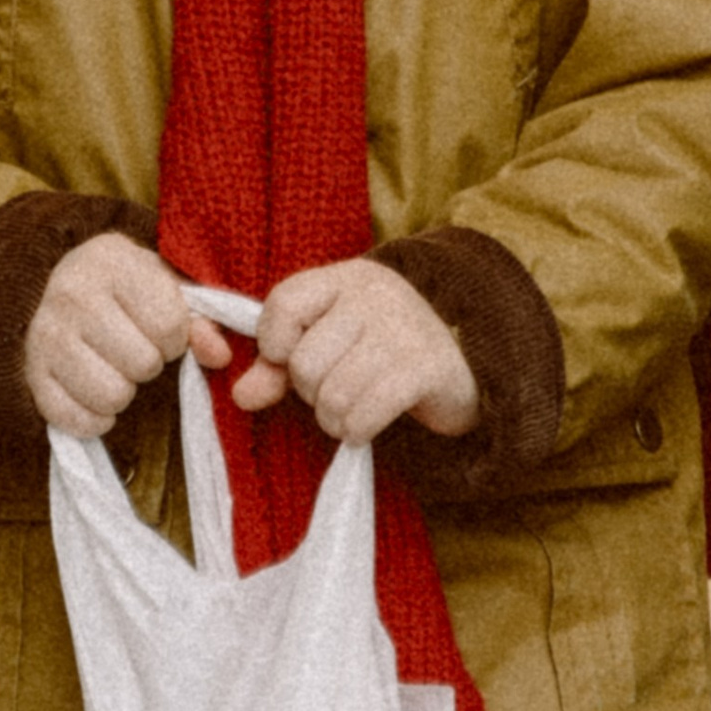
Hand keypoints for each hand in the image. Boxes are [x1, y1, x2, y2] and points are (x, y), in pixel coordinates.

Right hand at [22, 233, 235, 438]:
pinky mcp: (29, 374)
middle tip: (134, 348)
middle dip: (148, 363)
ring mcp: (44, 333)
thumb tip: (218, 355)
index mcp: (111, 260)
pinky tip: (93, 392)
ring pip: (112, 395)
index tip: (158, 327)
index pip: (170, 325)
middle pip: (142, 364)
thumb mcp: (166, 288)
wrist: (55, 289)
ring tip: (114, 368)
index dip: (174, 337)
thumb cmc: (125, 290)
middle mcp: (71, 292)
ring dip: (123, 391)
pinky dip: (94, 418)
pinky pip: (75, 420)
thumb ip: (202, 319)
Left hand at [230, 258, 479, 445]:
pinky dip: (356, 431)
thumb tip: (242, 395)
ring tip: (349, 414)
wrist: (467, 363)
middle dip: (310, 392)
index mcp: (346, 278)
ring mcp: (404, 329)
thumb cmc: (385, 353)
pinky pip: (364, 414)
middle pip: (304, 362)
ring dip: (333, 419)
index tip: (290, 359)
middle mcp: (376, 295)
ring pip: (333, 394)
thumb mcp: (330, 345)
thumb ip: (279, 366)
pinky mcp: (425, 368)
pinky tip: (365, 427)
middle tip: (334, 391)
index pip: (283, 304)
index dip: (274, 344)